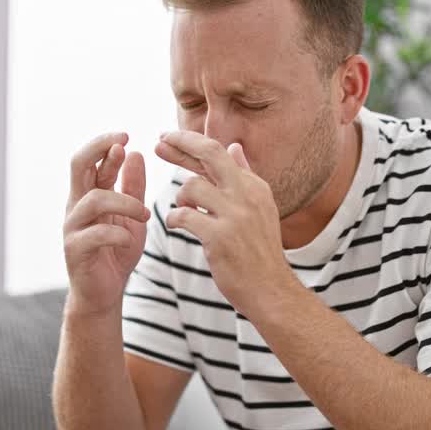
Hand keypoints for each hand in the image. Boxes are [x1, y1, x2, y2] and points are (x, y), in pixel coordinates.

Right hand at [63, 131, 149, 315]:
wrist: (104, 293)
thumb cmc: (116, 252)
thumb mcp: (132, 216)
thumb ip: (133, 187)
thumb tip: (135, 152)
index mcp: (89, 194)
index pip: (91, 159)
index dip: (105, 144)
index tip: (127, 136)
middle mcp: (77, 205)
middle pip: (78, 165)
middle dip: (99, 149)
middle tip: (122, 144)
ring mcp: (73, 227)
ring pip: (93, 199)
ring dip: (124, 201)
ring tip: (145, 214)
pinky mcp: (75, 250)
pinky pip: (95, 234)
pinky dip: (117, 233)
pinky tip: (129, 237)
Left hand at [155, 132, 298, 315]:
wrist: (271, 290)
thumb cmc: (259, 251)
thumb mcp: (259, 208)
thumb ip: (244, 176)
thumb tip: (235, 146)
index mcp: (254, 186)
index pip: (219, 153)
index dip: (190, 144)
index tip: (167, 139)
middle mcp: (247, 194)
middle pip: (210, 153)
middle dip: (181, 143)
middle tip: (158, 143)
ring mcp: (235, 215)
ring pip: (192, 186)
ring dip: (180, 198)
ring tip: (183, 212)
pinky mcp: (220, 237)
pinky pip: (185, 216)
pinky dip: (174, 218)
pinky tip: (176, 224)